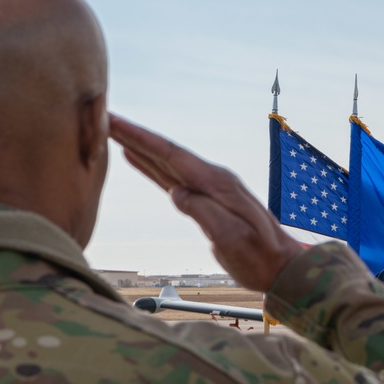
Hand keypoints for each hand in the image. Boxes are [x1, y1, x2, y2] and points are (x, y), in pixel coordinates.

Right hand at [109, 114, 303, 291]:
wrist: (280, 266)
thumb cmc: (258, 255)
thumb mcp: (230, 237)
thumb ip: (203, 211)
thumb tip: (176, 192)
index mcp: (217, 183)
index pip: (172, 154)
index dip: (141, 138)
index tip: (114, 121)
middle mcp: (212, 179)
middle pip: (165, 152)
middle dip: (134, 135)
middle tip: (103, 117)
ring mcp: (209, 188)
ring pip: (166, 162)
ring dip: (139, 147)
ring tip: (112, 132)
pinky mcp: (206, 201)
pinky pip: (172, 177)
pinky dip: (151, 166)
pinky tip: (136, 158)